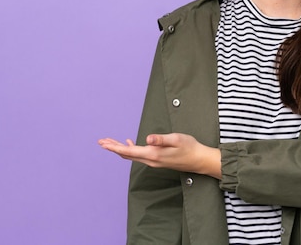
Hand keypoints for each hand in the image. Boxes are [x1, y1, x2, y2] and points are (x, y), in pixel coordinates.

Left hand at [98, 134, 220, 178]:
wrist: (199, 160)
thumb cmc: (189, 147)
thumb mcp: (176, 139)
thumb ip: (161, 139)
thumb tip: (148, 139)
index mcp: (153, 154)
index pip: (129, 151)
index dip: (115, 147)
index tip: (104, 143)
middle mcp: (151, 160)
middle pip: (127, 154)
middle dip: (113, 147)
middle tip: (101, 142)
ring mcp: (154, 161)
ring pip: (132, 155)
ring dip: (120, 148)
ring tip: (110, 142)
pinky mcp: (158, 160)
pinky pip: (140, 155)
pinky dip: (131, 149)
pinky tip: (130, 143)